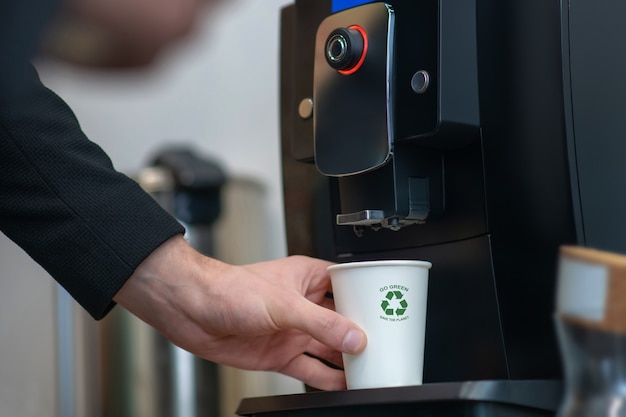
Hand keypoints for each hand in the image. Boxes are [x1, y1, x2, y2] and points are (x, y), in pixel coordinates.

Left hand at [113, 234, 366, 390]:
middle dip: (365, 334)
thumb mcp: (284, 304)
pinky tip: (345, 385)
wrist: (191, 311)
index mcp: (309, 278)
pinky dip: (328, 378)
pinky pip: (311, 368)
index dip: (372, 298)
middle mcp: (303, 305)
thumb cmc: (229, 289)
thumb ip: (322, 324)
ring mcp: (293, 331)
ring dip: (349, 360)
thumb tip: (356, 339)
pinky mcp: (280, 354)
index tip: (393, 312)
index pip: (350, 286)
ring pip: (330, 348)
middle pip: (344, 321)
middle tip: (389, 347)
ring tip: (374, 370)